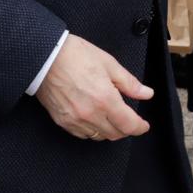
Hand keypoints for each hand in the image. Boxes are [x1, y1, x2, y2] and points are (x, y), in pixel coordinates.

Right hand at [35, 34, 153, 140]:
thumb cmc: (75, 55)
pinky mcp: (63, 121)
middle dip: (126, 129)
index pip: (128, 125)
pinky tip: (94, 118)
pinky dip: (92, 130)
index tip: (143, 125)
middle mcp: (90, 114)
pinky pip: (83, 134)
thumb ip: (129, 83)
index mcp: (105, 99)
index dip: (139, 127)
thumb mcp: (109, 64)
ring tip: (111, 117)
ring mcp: (75, 120)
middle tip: (129, 119)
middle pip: (115, 134)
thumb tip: (146, 94)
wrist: (46, 56)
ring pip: (99, 136)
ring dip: (109, 130)